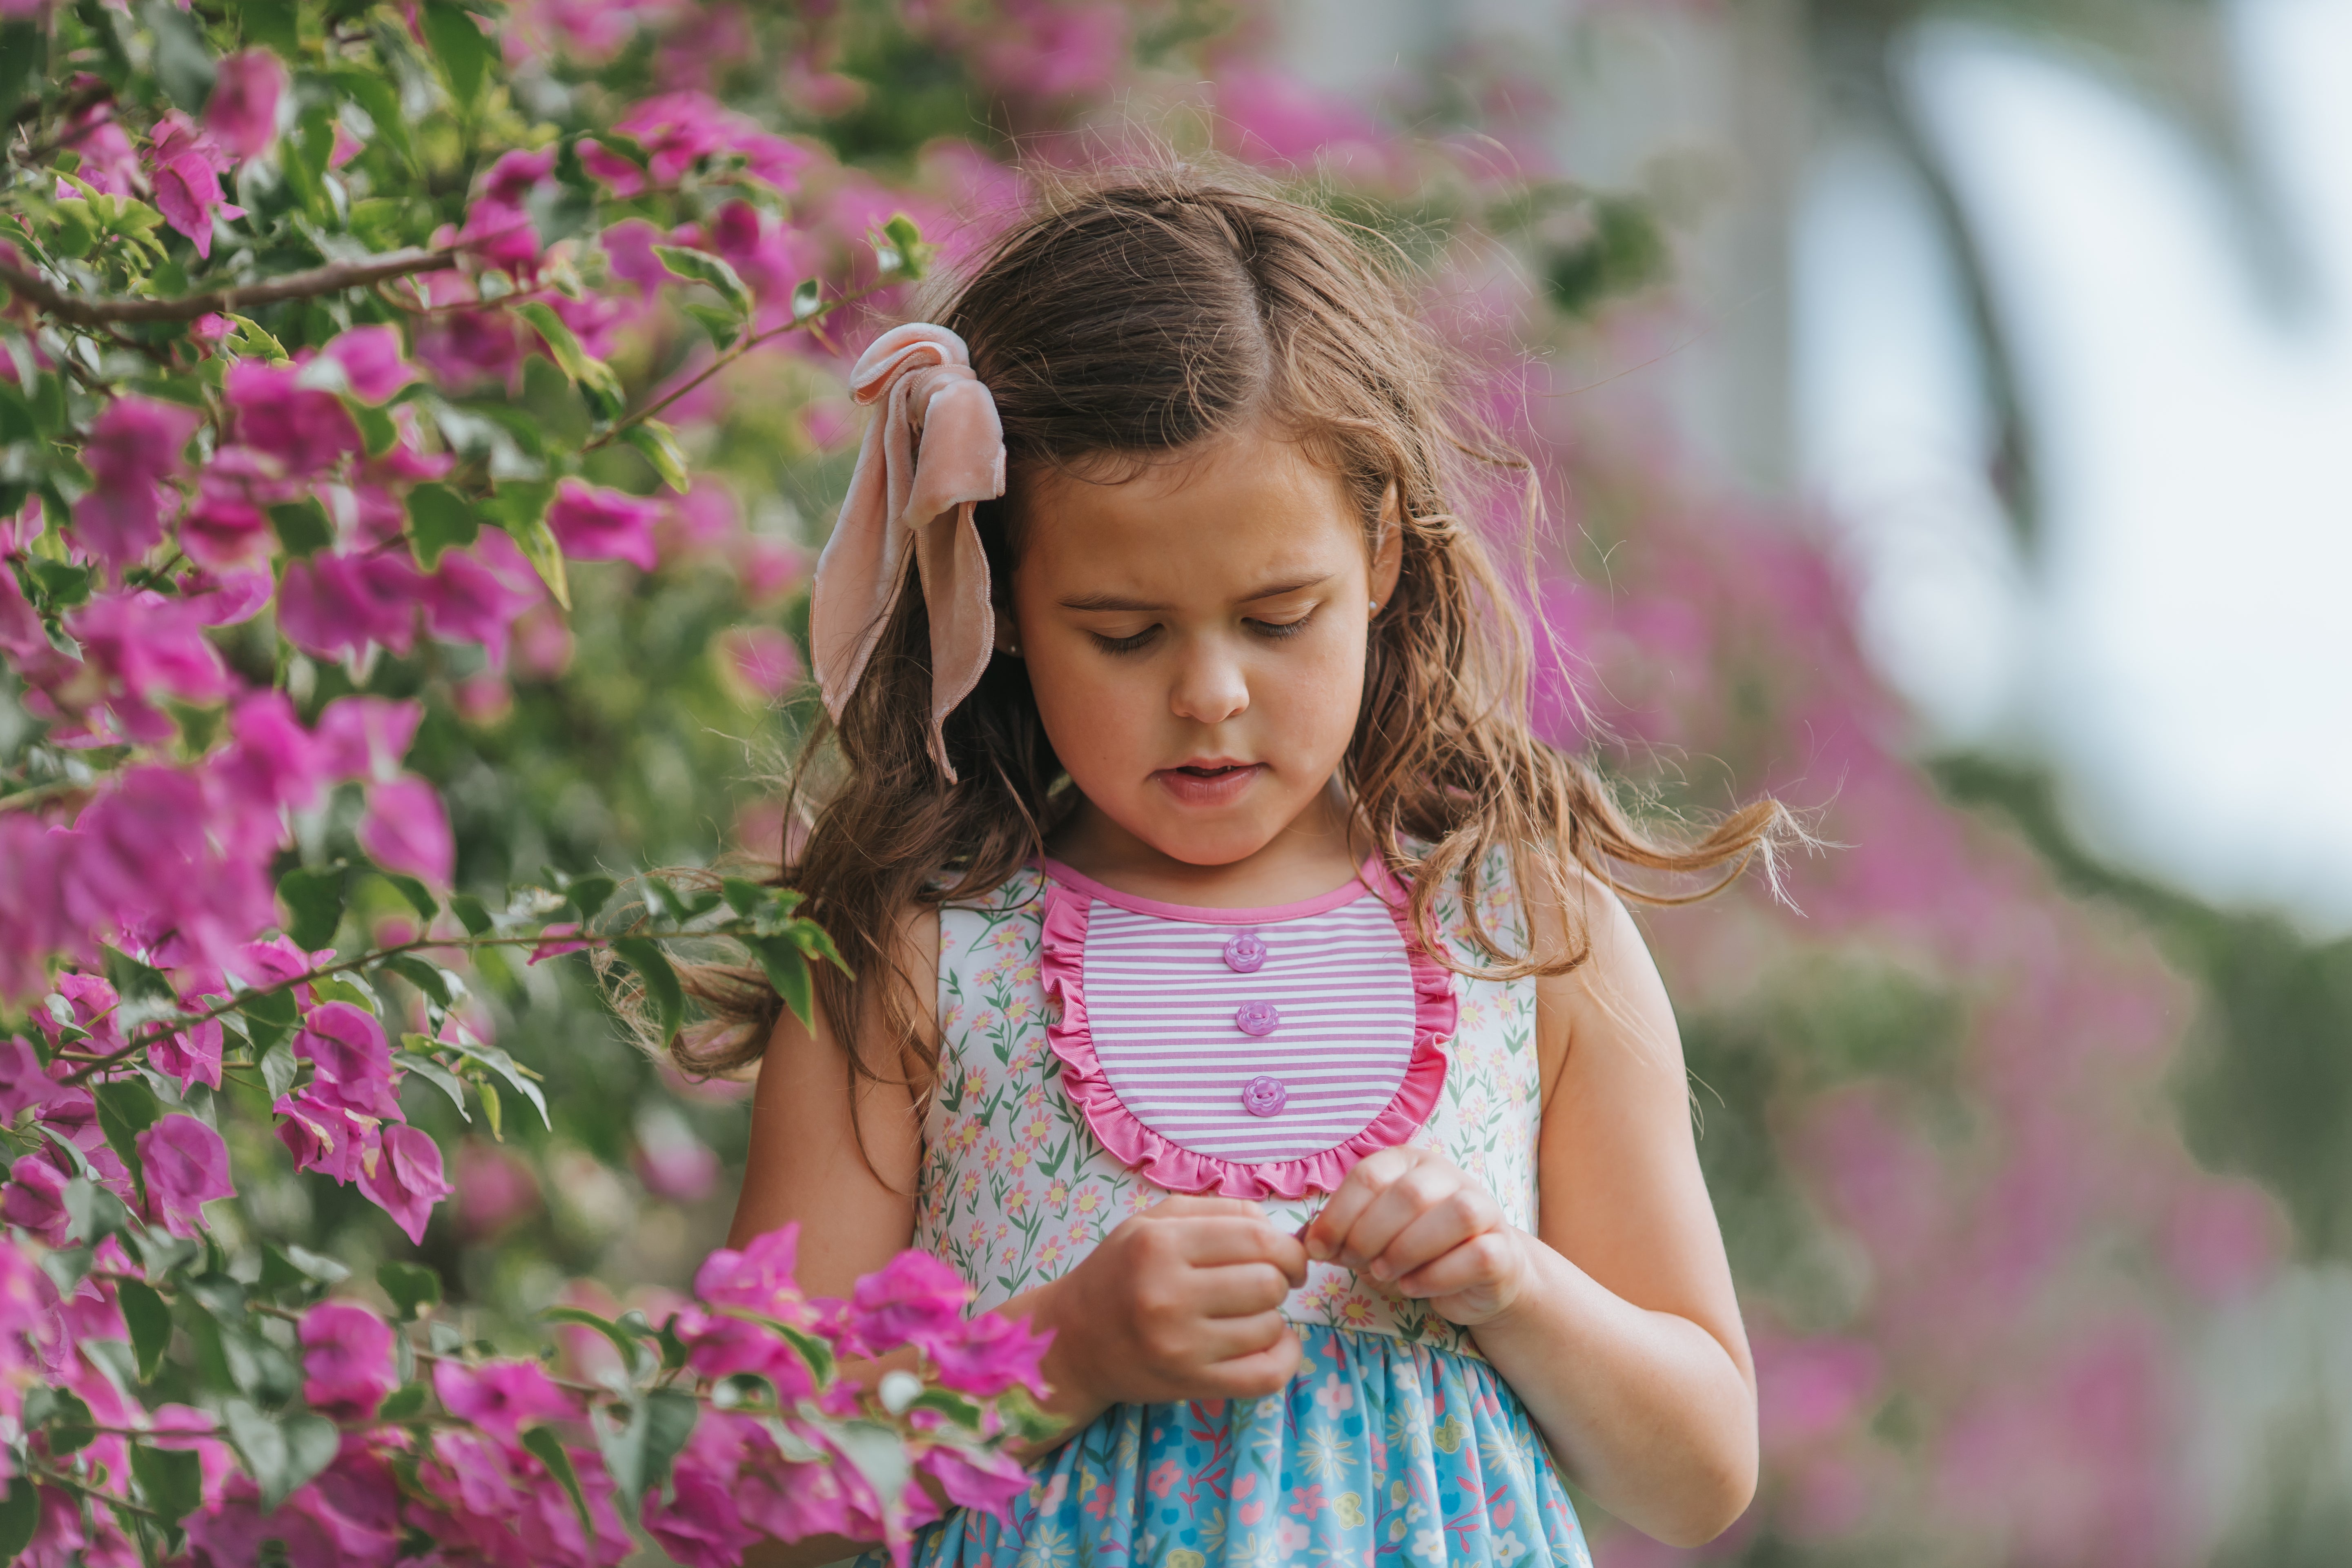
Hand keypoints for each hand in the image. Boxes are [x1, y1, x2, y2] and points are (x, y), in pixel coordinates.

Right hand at [1041, 1195, 1308, 1409]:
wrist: (1073, 1340)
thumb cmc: (1120, 1272)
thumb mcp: (1153, 1222)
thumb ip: (1220, 1212)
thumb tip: (1283, 1231)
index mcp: (1161, 1245)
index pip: (1258, 1241)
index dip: (1288, 1248)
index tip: (1286, 1256)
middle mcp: (1168, 1295)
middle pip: (1268, 1283)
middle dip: (1282, 1280)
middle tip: (1270, 1282)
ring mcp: (1180, 1346)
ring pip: (1270, 1327)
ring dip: (1273, 1317)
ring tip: (1250, 1311)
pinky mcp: (1190, 1384)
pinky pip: (1266, 1375)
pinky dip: (1285, 1357)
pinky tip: (1274, 1343)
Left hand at [1304, 1146, 1530, 1326]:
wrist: (1478, 1276)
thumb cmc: (1414, 1250)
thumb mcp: (1370, 1237)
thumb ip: (1340, 1234)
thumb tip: (1304, 1243)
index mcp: (1409, 1161)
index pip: (1368, 1176)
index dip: (1337, 1215)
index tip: (1318, 1249)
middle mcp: (1449, 1176)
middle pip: (1408, 1194)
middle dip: (1369, 1235)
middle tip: (1354, 1263)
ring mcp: (1483, 1209)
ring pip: (1453, 1216)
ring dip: (1407, 1250)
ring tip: (1383, 1273)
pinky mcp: (1503, 1249)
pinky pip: (1476, 1256)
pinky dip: (1437, 1276)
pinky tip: (1414, 1287)